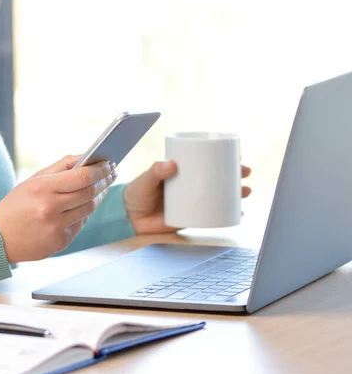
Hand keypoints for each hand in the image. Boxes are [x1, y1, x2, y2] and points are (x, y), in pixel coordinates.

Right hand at [0, 156, 116, 263]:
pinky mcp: (60, 242)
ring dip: (98, 197)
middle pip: (90, 193)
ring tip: (101, 187)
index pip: (82, 176)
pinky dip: (85, 213)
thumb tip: (87, 157)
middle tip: (112, 173)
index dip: (100, 169)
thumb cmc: (17, 204)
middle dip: (104, 181)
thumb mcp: (33, 180)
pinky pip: (80, 225)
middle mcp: (50, 209)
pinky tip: (84, 205)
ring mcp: (56, 228)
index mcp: (43, 189)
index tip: (110, 162)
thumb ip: (61, 166)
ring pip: (89, 209)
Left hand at [123, 160, 251, 234]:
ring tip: (246, 192)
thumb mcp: (145, 179)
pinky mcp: (191, 217)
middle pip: (218, 178)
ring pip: (220, 196)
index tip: (236, 155)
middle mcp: (191, 185)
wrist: (128, 218)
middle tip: (244, 173)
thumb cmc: (136, 193)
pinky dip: (228, 215)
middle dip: (236, 175)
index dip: (223, 158)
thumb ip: (155, 171)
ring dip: (236, 194)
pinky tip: (239, 214)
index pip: (206, 162)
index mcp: (182, 171)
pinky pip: (213, 216)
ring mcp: (192, 201)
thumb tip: (170, 164)